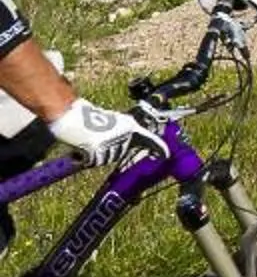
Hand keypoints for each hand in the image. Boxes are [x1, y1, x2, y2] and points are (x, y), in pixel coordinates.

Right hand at [49, 98, 164, 166]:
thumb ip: (122, 132)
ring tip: (87, 140)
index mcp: (129, 125)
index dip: (158, 148)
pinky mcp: (98, 151)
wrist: (70, 114)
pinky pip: (93, 162)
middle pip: (121, 153)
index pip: (148, 139)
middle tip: (96, 140)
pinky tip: (81, 147)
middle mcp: (124, 134)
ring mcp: (111, 144)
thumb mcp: (112, 121)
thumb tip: (127, 144)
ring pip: (106, 159)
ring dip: (96, 154)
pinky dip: (85, 157)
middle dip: (110, 150)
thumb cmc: (87, 116)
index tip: (166, 155)